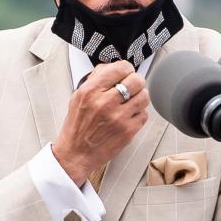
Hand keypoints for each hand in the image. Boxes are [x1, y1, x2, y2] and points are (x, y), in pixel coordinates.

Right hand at [53, 60, 149, 184]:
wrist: (77, 153)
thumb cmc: (78, 126)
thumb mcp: (78, 96)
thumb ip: (96, 79)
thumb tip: (113, 67)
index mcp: (90, 91)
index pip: (120, 68)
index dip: (126, 68)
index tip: (126, 72)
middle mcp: (104, 103)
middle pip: (136, 80)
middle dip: (135, 82)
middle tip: (131, 86)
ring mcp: (118, 118)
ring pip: (144, 96)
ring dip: (139, 97)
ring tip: (130, 102)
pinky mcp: (128, 131)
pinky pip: (144, 114)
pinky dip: (138, 114)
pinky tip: (128, 116)